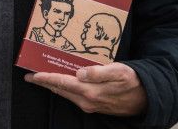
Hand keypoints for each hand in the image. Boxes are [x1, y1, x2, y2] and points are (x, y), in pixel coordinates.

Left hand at [25, 62, 146, 115]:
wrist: (147, 98)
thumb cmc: (133, 81)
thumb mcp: (118, 72)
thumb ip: (98, 72)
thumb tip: (79, 73)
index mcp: (90, 91)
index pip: (61, 83)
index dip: (45, 78)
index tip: (31, 75)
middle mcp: (87, 100)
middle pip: (60, 89)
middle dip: (44, 82)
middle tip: (30, 75)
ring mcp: (90, 104)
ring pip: (65, 93)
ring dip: (53, 85)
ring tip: (41, 76)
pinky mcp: (94, 104)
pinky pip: (73, 95)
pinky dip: (64, 88)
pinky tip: (61, 81)